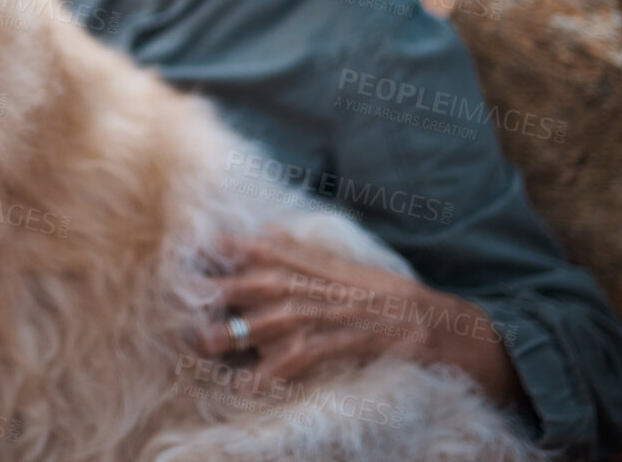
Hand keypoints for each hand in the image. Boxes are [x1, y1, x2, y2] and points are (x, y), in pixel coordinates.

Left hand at [191, 230, 522, 407]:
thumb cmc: (388, 297)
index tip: (187, 248)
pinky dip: (272, 369)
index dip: (224, 246)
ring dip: (233, 332)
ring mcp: (334, 313)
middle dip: (216, 291)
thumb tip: (264, 235)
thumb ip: (303, 253)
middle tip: (178, 302)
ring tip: (199, 346)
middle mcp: (320, 284)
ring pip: (272, 317)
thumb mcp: (345, 267)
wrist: (443, 324)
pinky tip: (246, 384)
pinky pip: (302, 356)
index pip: (262, 246)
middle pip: (256, 281)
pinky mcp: (348, 343)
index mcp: (318, 263)